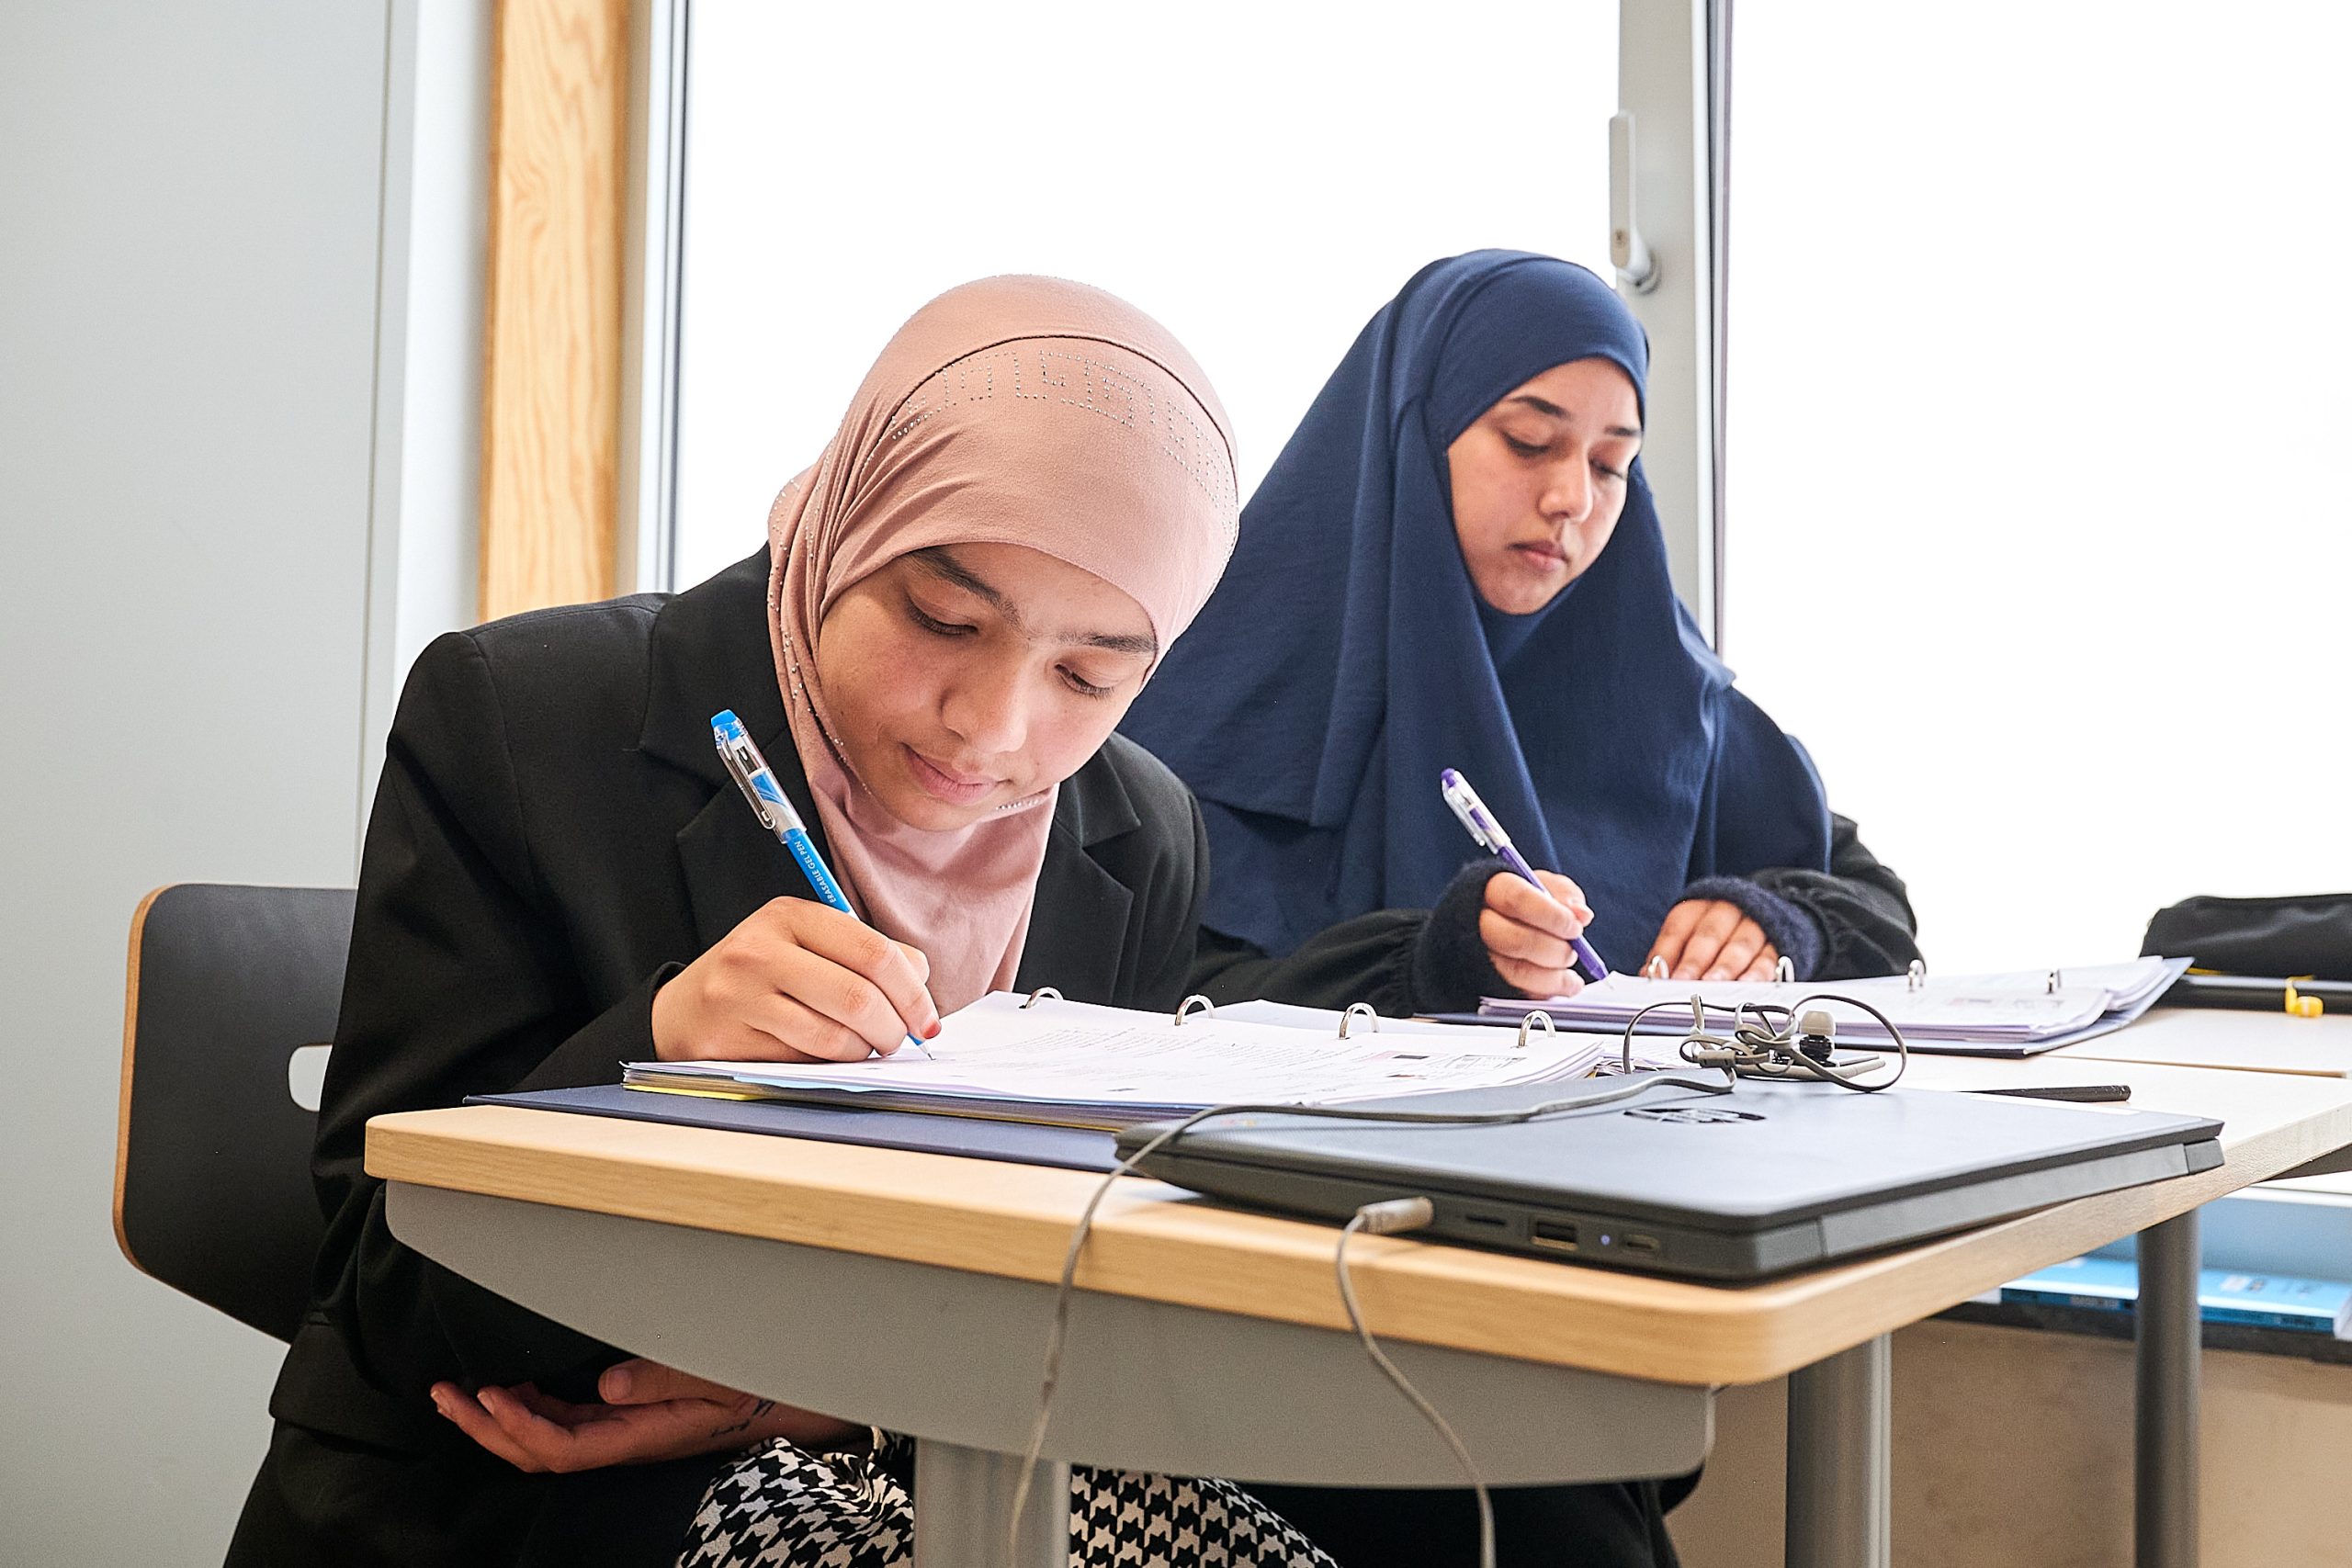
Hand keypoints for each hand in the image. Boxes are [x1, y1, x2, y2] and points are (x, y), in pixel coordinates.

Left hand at [430, 1358, 861, 1473]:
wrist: (786, 1405)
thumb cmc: (756, 1388)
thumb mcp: (719, 1377)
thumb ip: (665, 1379)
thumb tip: (606, 1385)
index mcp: (639, 1437)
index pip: (563, 1448)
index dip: (519, 1427)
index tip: (488, 1393)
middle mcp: (621, 1442)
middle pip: (537, 1452)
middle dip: (484, 1427)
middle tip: (442, 1394)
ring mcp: (620, 1434)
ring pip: (542, 1441)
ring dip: (496, 1420)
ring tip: (456, 1392)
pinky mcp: (624, 1420)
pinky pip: (563, 1424)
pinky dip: (527, 1409)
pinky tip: (509, 1389)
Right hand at [652, 896, 938, 1062]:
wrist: (682, 1010)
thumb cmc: (759, 976)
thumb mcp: (805, 945)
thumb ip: (863, 954)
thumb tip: (920, 982)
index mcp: (790, 915)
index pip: (874, 952)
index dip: (913, 991)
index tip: (926, 1017)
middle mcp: (761, 949)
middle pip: (859, 997)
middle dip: (894, 1028)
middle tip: (899, 1040)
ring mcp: (740, 994)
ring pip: (834, 1036)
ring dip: (863, 1051)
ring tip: (863, 1047)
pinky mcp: (728, 1038)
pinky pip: (803, 1060)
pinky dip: (830, 1065)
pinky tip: (828, 1056)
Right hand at [1480, 870, 1594, 998]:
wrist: (1501, 918)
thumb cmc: (1527, 899)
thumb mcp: (1546, 885)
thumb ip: (1564, 894)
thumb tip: (1581, 914)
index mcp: (1493, 888)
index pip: (1517, 899)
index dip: (1551, 915)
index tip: (1576, 927)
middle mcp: (1479, 922)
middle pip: (1514, 940)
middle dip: (1553, 950)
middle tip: (1573, 952)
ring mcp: (1480, 954)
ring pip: (1515, 972)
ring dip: (1552, 977)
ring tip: (1572, 977)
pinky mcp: (1488, 980)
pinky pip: (1517, 992)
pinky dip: (1545, 993)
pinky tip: (1564, 986)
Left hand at [1648, 899, 1778, 980]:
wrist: (1764, 917)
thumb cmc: (1717, 932)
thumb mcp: (1689, 935)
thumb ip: (1669, 955)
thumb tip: (1647, 977)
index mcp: (1698, 906)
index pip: (1678, 926)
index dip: (1667, 952)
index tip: (1660, 976)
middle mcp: (1727, 910)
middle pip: (1709, 934)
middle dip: (1695, 961)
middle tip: (1684, 982)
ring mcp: (1755, 926)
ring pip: (1739, 946)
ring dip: (1724, 969)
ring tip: (1711, 986)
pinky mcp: (1777, 945)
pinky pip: (1767, 960)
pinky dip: (1756, 976)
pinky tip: (1745, 988)